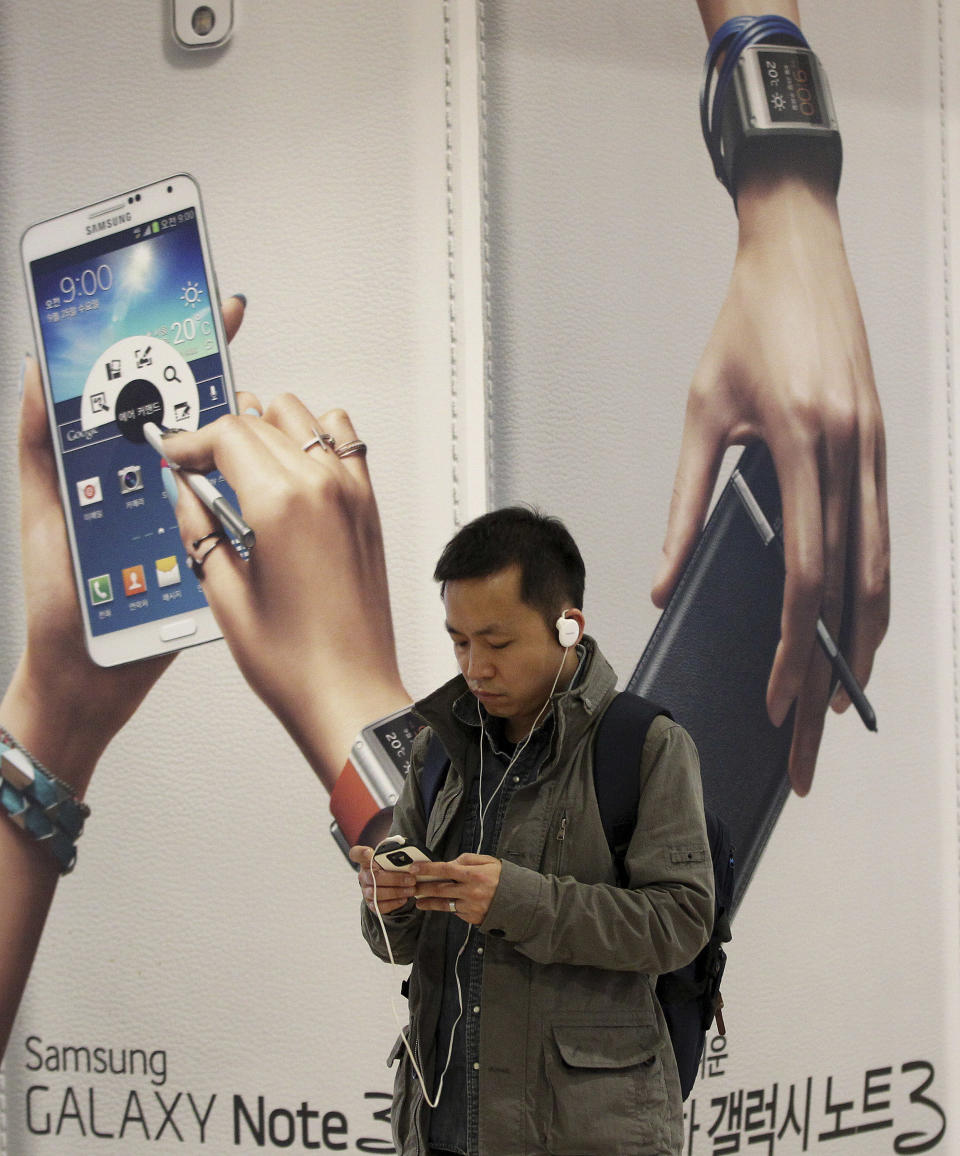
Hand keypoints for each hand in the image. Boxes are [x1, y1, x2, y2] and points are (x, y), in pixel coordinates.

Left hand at [2, 297, 246, 787]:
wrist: (88, 678)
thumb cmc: (58, 603)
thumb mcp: (42, 513)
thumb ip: (39, 445)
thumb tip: (40, 371)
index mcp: (112, 470)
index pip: (144, 396)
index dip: (168, 350)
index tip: (194, 307)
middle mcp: (151, 487)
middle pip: (187, 420)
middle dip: (204, 372)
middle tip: (222, 328)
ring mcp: (182, 519)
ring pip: (215, 464)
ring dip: (232, 431)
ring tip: (242, 391)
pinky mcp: (207, 553)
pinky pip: (229, 516)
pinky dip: (246, 492)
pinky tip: (257, 469)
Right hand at [159, 393, 407, 788]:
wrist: (349, 692)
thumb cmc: (296, 661)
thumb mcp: (224, 592)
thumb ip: (198, 528)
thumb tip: (184, 491)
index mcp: (282, 502)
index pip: (227, 434)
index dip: (191, 441)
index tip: (175, 456)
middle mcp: (323, 487)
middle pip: (262, 422)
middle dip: (221, 438)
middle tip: (198, 469)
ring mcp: (352, 494)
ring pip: (305, 420)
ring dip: (268, 430)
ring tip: (242, 466)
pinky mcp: (368, 509)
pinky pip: (345, 444)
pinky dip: (316, 440)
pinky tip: (291, 472)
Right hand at [349, 845, 416, 914]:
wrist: (390, 885)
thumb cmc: (391, 868)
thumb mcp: (392, 860)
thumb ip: (396, 856)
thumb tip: (409, 857)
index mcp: (366, 861)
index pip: (356, 854)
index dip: (361, 853)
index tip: (368, 852)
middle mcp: (363, 875)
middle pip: (373, 877)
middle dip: (395, 879)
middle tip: (411, 879)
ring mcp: (366, 891)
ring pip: (377, 893)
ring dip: (397, 892)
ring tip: (411, 890)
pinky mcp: (371, 904)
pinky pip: (380, 906)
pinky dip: (393, 903)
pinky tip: (404, 899)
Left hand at [409, 854, 501, 925]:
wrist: (519, 901)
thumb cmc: (502, 878)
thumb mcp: (489, 861)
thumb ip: (468, 859)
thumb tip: (451, 863)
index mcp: (473, 874)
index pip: (445, 870)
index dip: (427, 869)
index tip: (414, 868)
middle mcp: (470, 891)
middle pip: (439, 889)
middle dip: (422, 887)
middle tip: (410, 886)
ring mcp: (470, 906)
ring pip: (444, 904)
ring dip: (428, 902)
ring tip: (419, 901)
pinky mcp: (471, 918)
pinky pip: (455, 911)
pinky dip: (449, 907)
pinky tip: (443, 905)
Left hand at [652, 174, 888, 795]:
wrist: (799, 250)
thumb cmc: (742, 327)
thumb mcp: (703, 414)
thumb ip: (686, 506)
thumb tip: (666, 584)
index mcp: (805, 447)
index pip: (805, 577)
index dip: (794, 650)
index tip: (778, 705)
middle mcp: (854, 456)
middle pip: (848, 594)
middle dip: (828, 680)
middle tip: (807, 748)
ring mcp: (878, 453)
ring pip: (880, 574)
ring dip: (861, 649)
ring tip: (836, 709)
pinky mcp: (883, 448)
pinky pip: (883, 539)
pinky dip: (872, 595)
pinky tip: (857, 632)